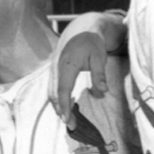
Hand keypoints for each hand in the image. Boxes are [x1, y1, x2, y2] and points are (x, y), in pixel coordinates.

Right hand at [49, 12, 119, 127]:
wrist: (80, 27)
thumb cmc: (91, 42)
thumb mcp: (99, 56)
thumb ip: (99, 74)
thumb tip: (102, 92)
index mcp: (66, 65)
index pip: (63, 90)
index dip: (64, 106)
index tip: (67, 120)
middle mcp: (56, 68)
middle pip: (54, 94)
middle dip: (60, 110)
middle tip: (70, 125)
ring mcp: (52, 69)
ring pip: (51, 91)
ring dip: (57, 106)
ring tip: (67, 118)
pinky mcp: (54, 70)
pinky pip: (52, 87)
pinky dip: (57, 98)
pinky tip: (64, 106)